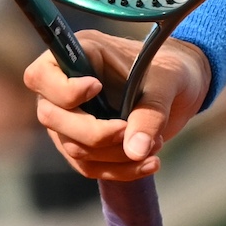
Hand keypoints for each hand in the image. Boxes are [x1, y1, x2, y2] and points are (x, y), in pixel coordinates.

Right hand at [24, 32, 210, 182]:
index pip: (41, 75)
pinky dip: (120, 171)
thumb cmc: (170, 72)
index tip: (97, 88)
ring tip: (155, 145)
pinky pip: (89, 166)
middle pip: (52, 118)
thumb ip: (149, 114)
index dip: (62, 89)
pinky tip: (149, 164)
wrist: (184, 87)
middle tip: (128, 130)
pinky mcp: (86, 143)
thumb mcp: (165, 86)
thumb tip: (135, 151)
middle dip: (93, 133)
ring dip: (113, 155)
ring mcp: (72, 117)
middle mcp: (67, 86)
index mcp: (81, 55)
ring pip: (72, 147)